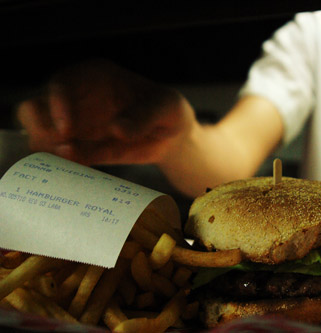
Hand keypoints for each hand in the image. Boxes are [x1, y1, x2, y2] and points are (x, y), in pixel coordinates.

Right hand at [17, 60, 195, 165]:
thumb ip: (144, 116)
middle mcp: (78, 98)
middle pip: (35, 107)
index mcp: (96, 77)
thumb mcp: (166, 108)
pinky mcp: (80, 148)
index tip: (66, 128)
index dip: (57, 102)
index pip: (62, 82)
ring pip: (39, 133)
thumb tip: (116, 129)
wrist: (172, 136)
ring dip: (46, 149)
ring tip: (70, 160)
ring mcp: (75, 125)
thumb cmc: (169, 112)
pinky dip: (63, 164)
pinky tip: (77, 169)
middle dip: (39, 127)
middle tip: (59, 146)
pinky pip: (61, 156)